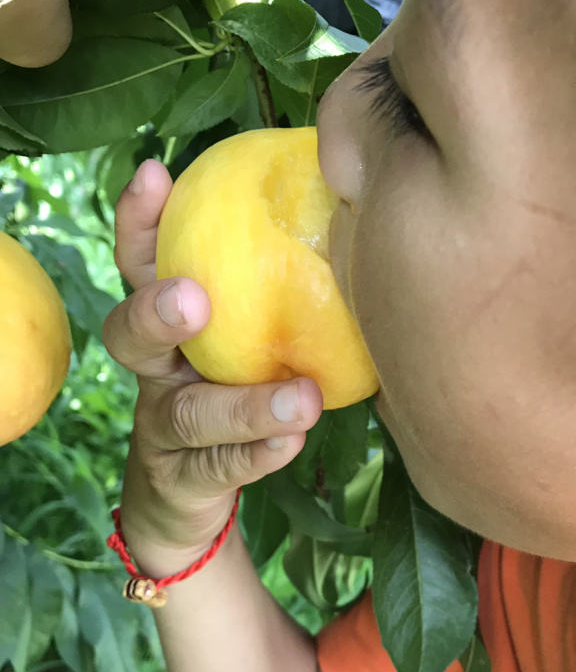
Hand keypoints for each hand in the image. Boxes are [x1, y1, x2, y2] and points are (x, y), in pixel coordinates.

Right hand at [103, 158, 323, 556]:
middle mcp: (156, 372)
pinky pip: (220, 468)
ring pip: (188, 416)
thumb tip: (350, 209)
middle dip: (155, 311)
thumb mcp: (246, 337)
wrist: (193, 497)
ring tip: (302, 399)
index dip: (139, 222)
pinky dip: (258, 455)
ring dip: (244, 405)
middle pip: (129, 336)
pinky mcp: (184, 483)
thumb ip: (275, 287)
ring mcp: (163, 431)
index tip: (154, 174)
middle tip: (194, 299)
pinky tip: (292, 443)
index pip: (140, 265)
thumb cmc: (235, 391)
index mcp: (169, 324)